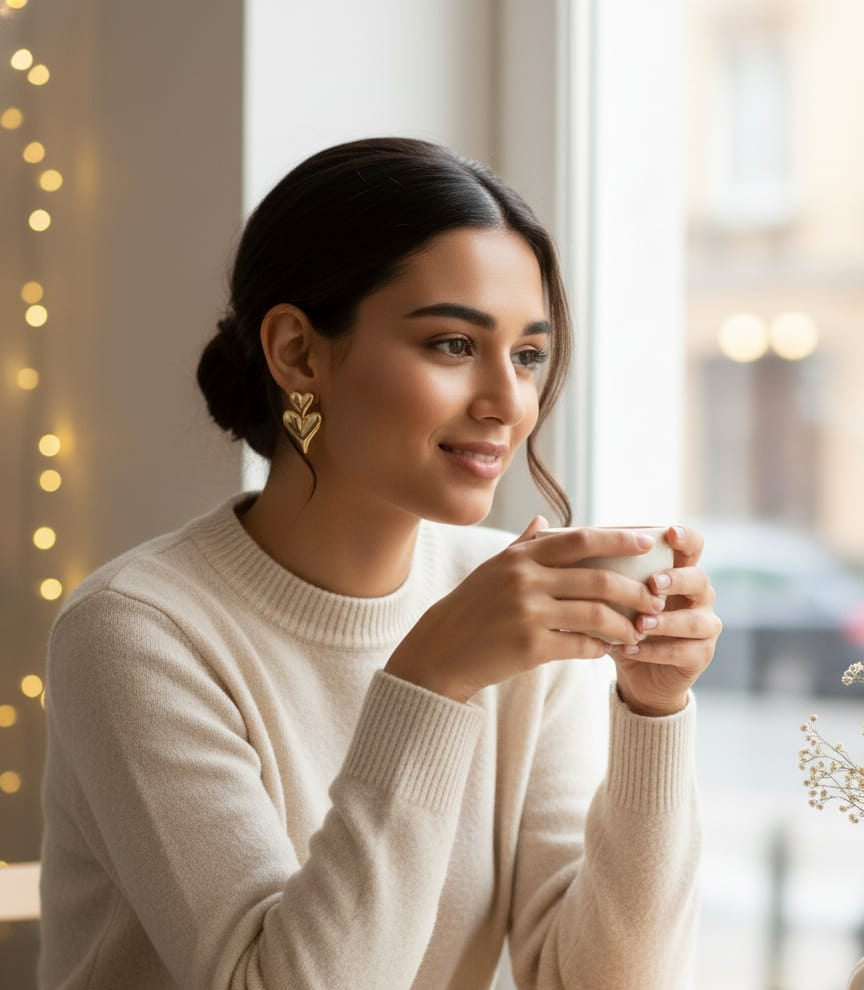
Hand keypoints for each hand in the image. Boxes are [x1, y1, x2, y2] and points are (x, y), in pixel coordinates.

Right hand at [385, 519, 666, 702]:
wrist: (440, 650)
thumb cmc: (471, 607)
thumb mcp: (493, 569)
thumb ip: (523, 544)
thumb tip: (545, 520)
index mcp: (521, 557)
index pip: (580, 539)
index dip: (618, 539)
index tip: (647, 542)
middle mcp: (525, 580)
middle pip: (598, 579)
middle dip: (634, 590)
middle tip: (654, 600)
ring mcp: (528, 613)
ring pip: (596, 615)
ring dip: (624, 625)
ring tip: (636, 631)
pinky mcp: (530, 647)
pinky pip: (580, 646)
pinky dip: (600, 648)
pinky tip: (607, 651)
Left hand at [608, 525, 721, 716]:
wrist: (637, 671)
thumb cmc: (624, 621)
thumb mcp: (613, 595)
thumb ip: (604, 571)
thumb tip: (563, 540)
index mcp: (680, 571)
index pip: (693, 546)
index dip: (686, 537)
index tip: (669, 532)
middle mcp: (699, 595)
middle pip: (699, 579)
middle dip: (676, 580)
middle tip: (652, 583)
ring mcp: (705, 626)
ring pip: (694, 621)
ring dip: (664, 621)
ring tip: (638, 624)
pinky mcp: (701, 655)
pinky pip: (681, 651)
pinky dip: (652, 651)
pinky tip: (627, 649)